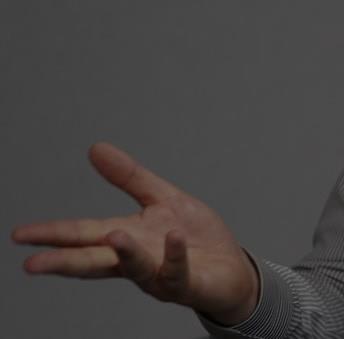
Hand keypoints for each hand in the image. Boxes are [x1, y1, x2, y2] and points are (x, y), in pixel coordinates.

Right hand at [11, 142, 259, 325]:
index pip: (83, 235)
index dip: (53, 234)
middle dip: (64, 262)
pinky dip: (174, 255)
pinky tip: (173, 239)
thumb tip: (95, 148)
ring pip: (135, 268)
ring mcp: (160, 274)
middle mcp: (136, 260)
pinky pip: (177, 270)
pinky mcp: (187, 284)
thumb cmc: (195, 238)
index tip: (21, 235)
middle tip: (33, 264)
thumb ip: (130, 177)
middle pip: (94, 260)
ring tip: (112, 238)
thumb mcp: (163, 198)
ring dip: (124, 253)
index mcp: (126, 238)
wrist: (233, 269)